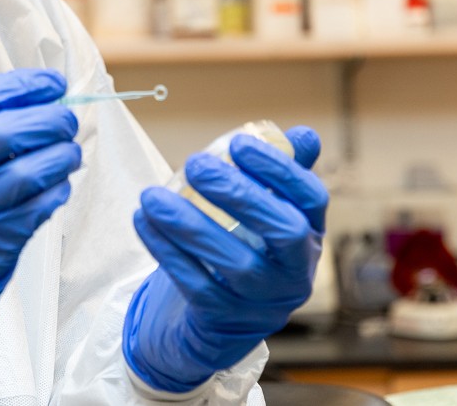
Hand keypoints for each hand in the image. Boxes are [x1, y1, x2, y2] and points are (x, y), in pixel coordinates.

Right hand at [0, 69, 80, 395]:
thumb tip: (30, 102)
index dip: (19, 85)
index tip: (53, 83)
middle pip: (5, 131)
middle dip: (48, 119)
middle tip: (66, 118)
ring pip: (30, 171)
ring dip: (61, 156)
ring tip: (68, 152)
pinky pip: (39, 207)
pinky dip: (57, 191)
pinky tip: (58, 186)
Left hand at [123, 126, 327, 392]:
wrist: (220, 320)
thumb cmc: (247, 250)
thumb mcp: (267, 213)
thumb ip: (279, 175)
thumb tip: (304, 134)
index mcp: (311, 235)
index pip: (312, 198)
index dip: (280, 169)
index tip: (238, 144)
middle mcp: (297, 272)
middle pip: (284, 232)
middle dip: (239, 194)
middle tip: (195, 165)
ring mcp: (265, 302)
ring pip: (236, 264)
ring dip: (190, 225)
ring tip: (152, 197)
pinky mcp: (227, 322)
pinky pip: (197, 286)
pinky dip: (168, 252)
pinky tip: (143, 223)